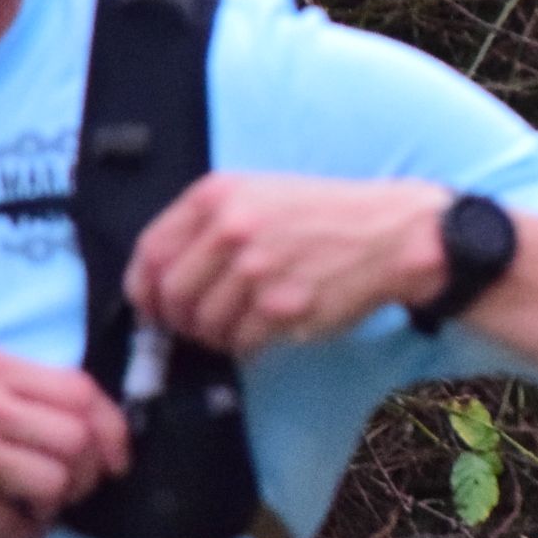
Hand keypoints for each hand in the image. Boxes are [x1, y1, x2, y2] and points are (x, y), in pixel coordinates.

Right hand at [0, 347, 129, 537]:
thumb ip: (26, 391)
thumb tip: (100, 428)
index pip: (80, 392)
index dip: (113, 429)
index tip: (118, 459)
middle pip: (75, 441)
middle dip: (88, 473)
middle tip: (75, 490)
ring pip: (54, 484)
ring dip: (56, 507)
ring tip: (40, 509)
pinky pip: (16, 526)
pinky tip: (14, 533)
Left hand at [127, 174, 450, 356]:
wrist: (394, 233)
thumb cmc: (328, 215)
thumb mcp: (262, 193)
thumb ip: (209, 224)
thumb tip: (161, 278)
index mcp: (219, 196)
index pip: (150, 252)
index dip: (143, 288)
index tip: (151, 306)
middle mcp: (232, 229)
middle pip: (170, 295)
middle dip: (178, 319)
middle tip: (198, 324)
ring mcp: (256, 270)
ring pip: (203, 324)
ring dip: (215, 334)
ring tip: (242, 324)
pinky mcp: (281, 307)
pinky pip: (239, 341)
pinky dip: (247, 344)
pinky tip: (267, 329)